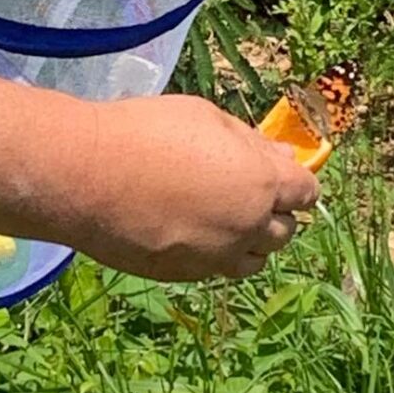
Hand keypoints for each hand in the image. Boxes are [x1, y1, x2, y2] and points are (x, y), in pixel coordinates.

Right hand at [0, 77, 318, 282]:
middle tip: (244, 190)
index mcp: (262, 183)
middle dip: (274, 211)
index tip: (280, 173)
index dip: (296, 182)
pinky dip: (211, 252)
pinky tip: (184, 228)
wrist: (87, 176)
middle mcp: (248, 228)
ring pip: (253, 260)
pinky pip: (212, 268)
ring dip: (248, 240)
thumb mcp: (205, 117)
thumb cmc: (147, 131)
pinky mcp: (183, 276)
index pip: (306, 192)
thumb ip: (250, 141)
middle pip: (285, 232)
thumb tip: (280, 156)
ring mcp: (215, 258)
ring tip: (218, 216)